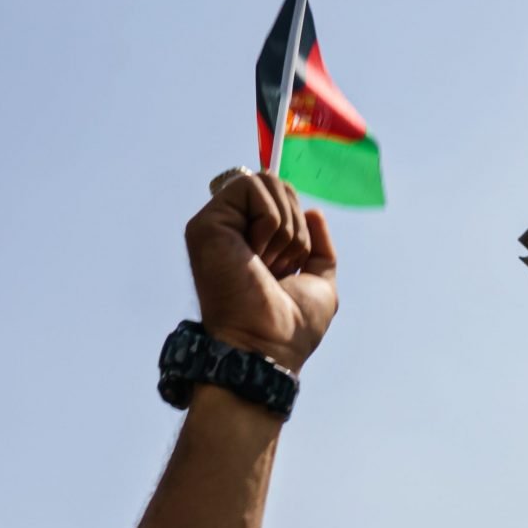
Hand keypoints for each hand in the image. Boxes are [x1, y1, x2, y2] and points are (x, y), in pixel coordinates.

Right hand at [184, 170, 338, 374]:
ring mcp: (218, 224)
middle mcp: (234, 230)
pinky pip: (251, 187)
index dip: (299, 223)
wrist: (267, 345)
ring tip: (267, 263)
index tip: (293, 264)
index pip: (282, 198)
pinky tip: (255, 254)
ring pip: (265, 182)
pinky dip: (269, 221)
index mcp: (255, 242)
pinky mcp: (208, 221)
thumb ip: (319, 247)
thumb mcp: (320, 283)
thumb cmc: (291, 327)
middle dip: (295, 227)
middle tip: (281, 265)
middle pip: (276, 184)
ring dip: (284, 228)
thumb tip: (313, 211)